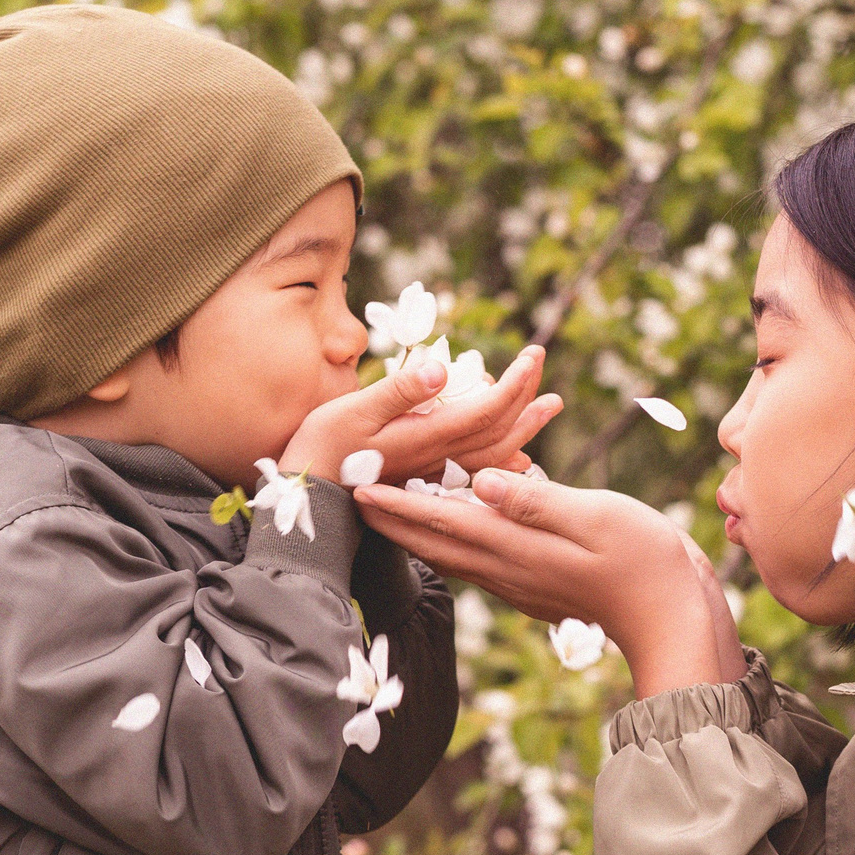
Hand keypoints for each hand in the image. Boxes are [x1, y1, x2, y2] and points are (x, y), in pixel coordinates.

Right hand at [281, 346, 558, 487]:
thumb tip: (442, 369)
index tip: (534, 353)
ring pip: (494, 453)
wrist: (307, 500)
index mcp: (427, 437)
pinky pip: (477, 471)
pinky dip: (502, 458)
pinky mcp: (426, 479)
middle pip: (500, 430)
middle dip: (526, 396)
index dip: (516, 383)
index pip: (488, 410)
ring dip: (523, 427)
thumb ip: (399, 392)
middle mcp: (439, 459)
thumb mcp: (353, 410)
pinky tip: (517, 456)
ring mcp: (435, 472)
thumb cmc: (322, 448)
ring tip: (546, 405)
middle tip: (541, 361)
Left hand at [353, 467, 744, 696]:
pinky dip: (453, 540)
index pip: (442, 522)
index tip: (355, 486)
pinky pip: (480, 559)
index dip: (397, 503)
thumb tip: (484, 481)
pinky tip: (451, 527)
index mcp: (517, 549)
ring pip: (454, 554)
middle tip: (349, 494)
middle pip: (435, 544)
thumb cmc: (645, 561)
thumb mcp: (596, 517)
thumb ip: (537, 501)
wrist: (673, 618)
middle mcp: (508, 571)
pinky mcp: (535, 587)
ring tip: (385, 509)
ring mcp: (520, 584)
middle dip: (390, 519)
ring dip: (416, 532)